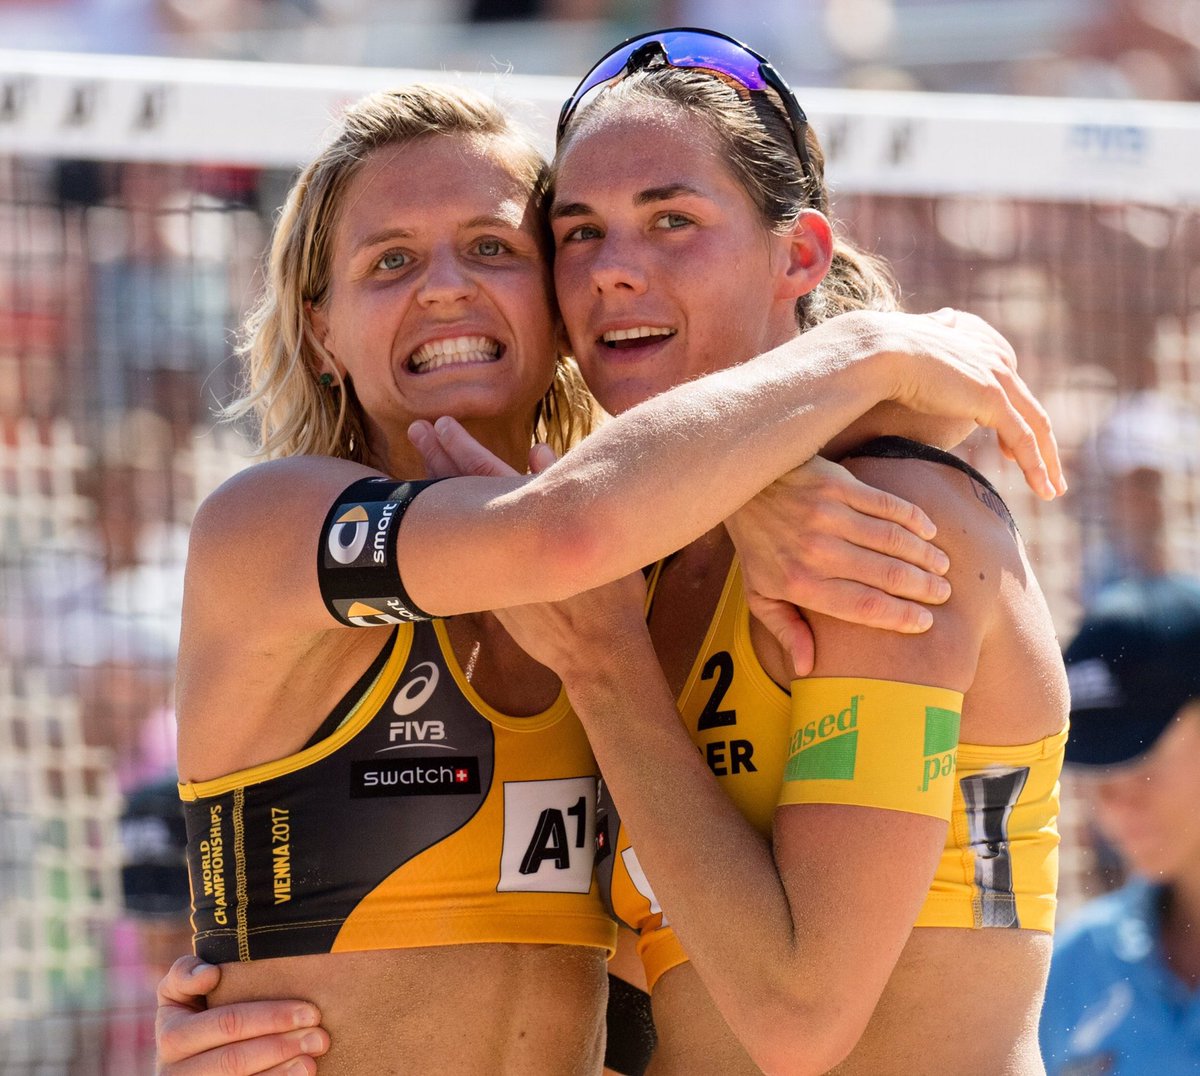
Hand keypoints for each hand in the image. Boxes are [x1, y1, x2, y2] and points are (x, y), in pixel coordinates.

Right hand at [156, 955, 328, 1075]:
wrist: (182, 1061)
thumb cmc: (193, 1013)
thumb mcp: (178, 993)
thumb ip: (185, 974)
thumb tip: (209, 974)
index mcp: (170, 1035)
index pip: (227, 1023)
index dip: (270, 1017)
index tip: (309, 1011)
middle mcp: (174, 1070)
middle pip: (235, 1059)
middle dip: (283, 1045)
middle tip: (321, 1036)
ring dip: (281, 1071)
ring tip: (313, 1059)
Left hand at [409, 418, 649, 678]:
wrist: (598, 652)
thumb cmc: (612, 594)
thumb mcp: (599, 534)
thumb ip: (567, 488)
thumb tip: (537, 449)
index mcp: (534, 524)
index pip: (486, 475)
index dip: (460, 447)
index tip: (440, 424)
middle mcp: (504, 546)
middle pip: (461, 493)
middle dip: (438, 459)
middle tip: (415, 432)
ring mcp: (492, 575)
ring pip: (453, 527)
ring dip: (434, 494)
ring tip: (416, 465)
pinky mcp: (491, 598)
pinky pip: (459, 560)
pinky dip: (445, 537)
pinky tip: (430, 525)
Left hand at [725, 456, 950, 675]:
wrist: (744, 486)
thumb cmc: (756, 544)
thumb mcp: (760, 593)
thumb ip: (785, 629)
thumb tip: (806, 667)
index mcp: (801, 584)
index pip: (863, 607)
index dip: (900, 616)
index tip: (923, 621)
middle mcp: (817, 552)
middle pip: (886, 575)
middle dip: (923, 587)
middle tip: (941, 593)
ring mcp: (828, 516)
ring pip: (893, 540)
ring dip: (924, 555)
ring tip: (941, 566)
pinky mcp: (837, 485)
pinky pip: (886, 505)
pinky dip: (913, 520)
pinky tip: (928, 532)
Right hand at [833, 308, 1064, 499]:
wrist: (877, 354)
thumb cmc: (882, 361)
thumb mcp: (915, 360)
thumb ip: (931, 358)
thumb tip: (934, 340)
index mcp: (978, 351)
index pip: (1009, 393)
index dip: (1016, 424)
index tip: (1011, 453)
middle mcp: (995, 361)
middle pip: (1029, 411)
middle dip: (1043, 447)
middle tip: (1050, 477)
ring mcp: (996, 378)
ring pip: (1034, 426)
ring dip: (1046, 462)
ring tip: (1051, 490)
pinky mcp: (991, 397)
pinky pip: (1022, 437)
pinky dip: (1035, 465)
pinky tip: (1040, 488)